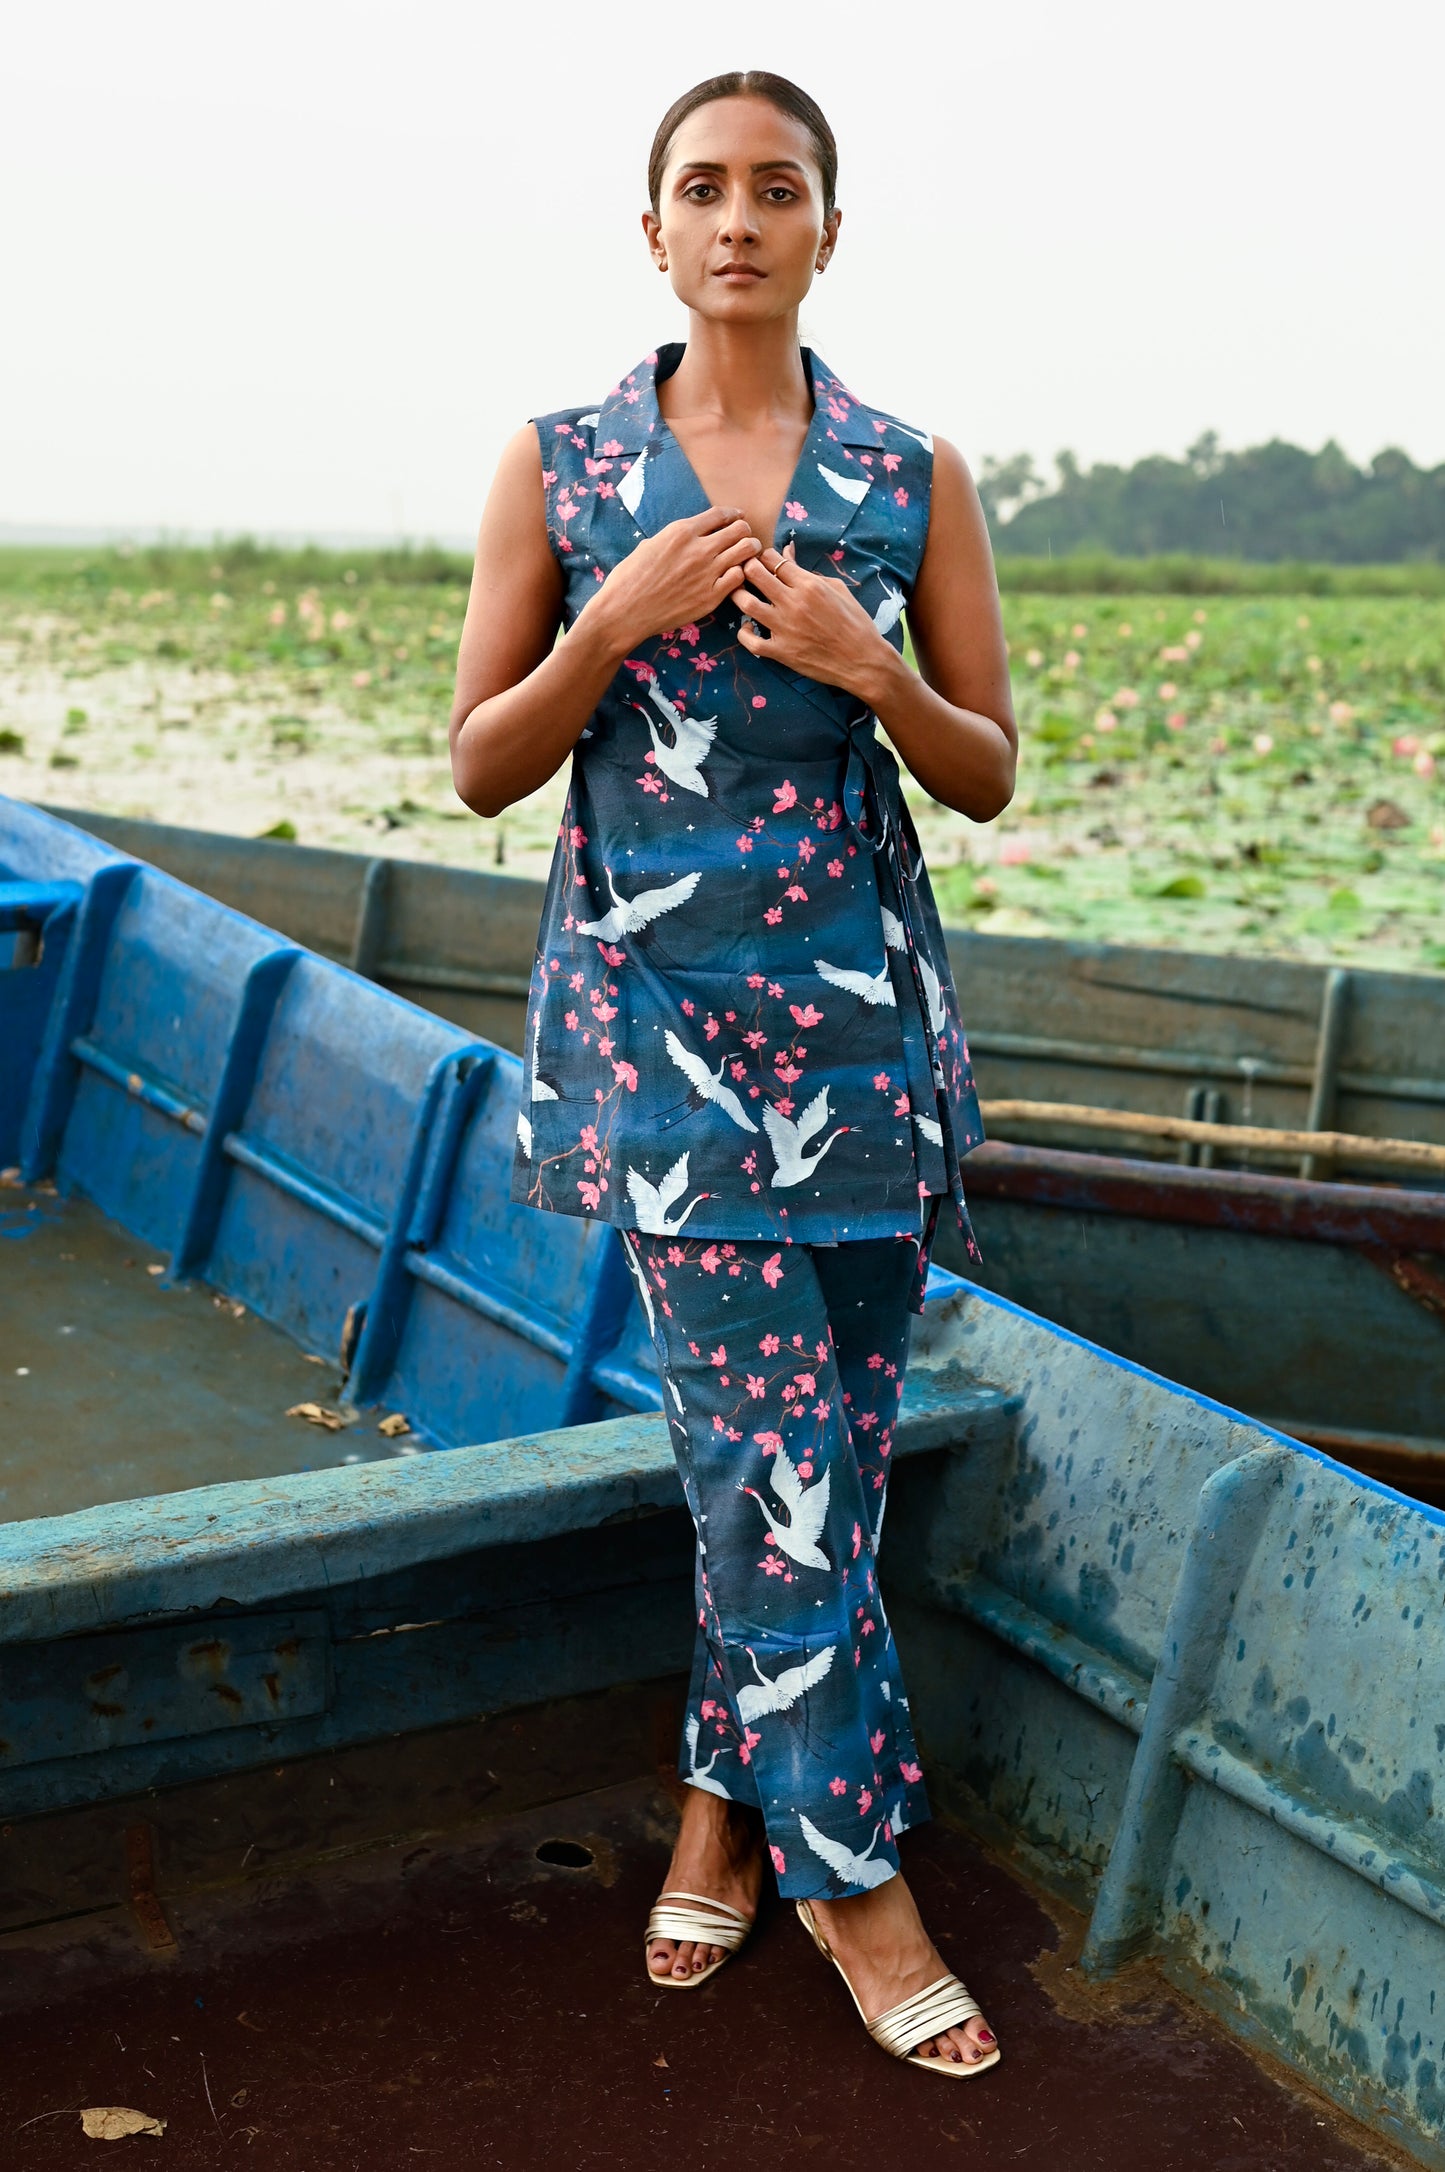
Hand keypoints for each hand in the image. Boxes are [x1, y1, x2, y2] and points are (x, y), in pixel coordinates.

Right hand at [594, 507, 760, 651]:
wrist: (624, 612)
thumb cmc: (629, 579)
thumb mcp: (648, 546)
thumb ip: (672, 539)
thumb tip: (683, 538)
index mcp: (681, 531)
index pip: (720, 514)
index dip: (733, 514)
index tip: (738, 517)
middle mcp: (698, 549)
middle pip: (739, 529)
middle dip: (744, 531)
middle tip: (743, 539)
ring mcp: (707, 573)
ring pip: (746, 551)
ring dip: (749, 551)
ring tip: (746, 556)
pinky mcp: (711, 597)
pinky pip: (739, 578)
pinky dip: (740, 575)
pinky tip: (734, 578)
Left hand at [735, 547, 893, 697]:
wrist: (862, 660)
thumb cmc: (854, 621)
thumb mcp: (836, 588)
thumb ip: (807, 570)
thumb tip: (787, 551)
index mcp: (808, 584)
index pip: (772, 558)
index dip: (764, 556)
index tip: (765, 563)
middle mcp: (793, 603)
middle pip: (754, 573)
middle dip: (747, 568)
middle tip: (747, 574)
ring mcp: (784, 628)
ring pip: (745, 603)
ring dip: (739, 595)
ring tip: (741, 595)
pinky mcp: (780, 652)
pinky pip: (749, 641)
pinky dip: (743, 632)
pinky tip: (748, 627)